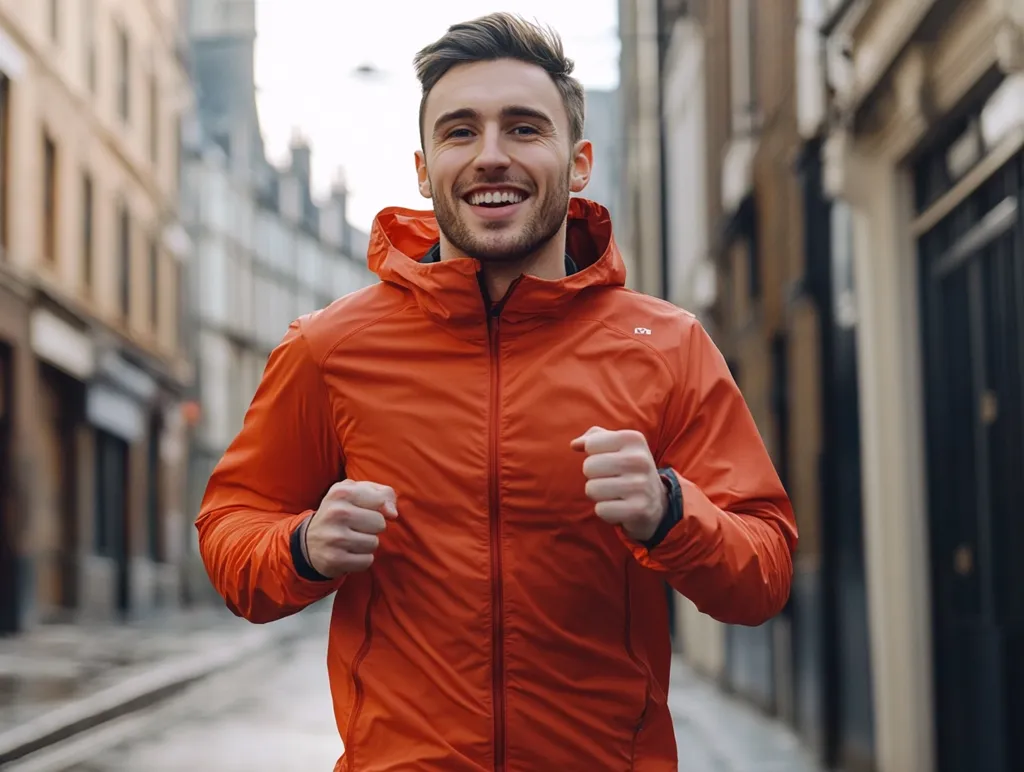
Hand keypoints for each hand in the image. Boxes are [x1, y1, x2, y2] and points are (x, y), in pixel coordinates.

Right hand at [303, 480, 398, 577]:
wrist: (308, 542)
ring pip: (374, 543)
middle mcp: (336, 512)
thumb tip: (393, 513)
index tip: (364, 510)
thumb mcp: (356, 493)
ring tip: (351, 540)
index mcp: (341, 492)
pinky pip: (367, 561)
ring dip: (367, 544)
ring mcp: (334, 537)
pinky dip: (361, 559)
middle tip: (356, 527)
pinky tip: (348, 553)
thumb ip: (382, 494)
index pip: (380, 500)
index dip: (378, 507)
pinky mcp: (334, 559)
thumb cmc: (340, 513)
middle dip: (373, 527)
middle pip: (380, 523)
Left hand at [570, 427, 666, 542]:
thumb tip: (575, 445)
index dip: (594, 456)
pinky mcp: (639, 509)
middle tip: (611, 480)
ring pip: (592, 489)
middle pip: (588, 467)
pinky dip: (606, 512)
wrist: (657, 502)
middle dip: (594, 477)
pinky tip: (620, 507)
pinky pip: (601, 510)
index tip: (610, 461)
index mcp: (633, 439)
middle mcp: (639, 459)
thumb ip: (594, 438)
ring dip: (599, 495)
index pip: (591, 444)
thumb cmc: (628, 469)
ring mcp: (641, 485)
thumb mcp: (617, 447)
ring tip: (615, 494)